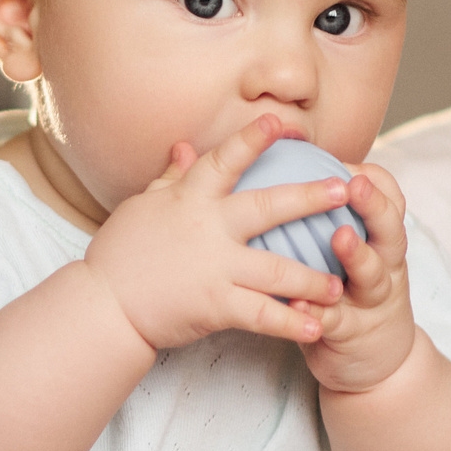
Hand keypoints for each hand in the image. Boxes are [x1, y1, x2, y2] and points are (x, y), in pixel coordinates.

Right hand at [81, 115, 351, 351]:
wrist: (104, 307)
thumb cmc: (121, 254)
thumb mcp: (142, 206)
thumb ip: (171, 177)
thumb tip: (186, 146)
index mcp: (190, 199)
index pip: (226, 160)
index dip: (253, 138)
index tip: (282, 123)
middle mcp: (208, 228)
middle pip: (268, 207)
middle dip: (310, 198)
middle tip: (345, 191)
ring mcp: (215, 268)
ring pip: (277, 269)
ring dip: (313, 276)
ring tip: (340, 284)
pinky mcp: (216, 305)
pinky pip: (263, 315)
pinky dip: (292, 322)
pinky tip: (317, 327)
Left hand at [294, 160, 418, 393]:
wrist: (374, 365)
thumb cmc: (345, 295)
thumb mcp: (347, 256)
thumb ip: (323, 219)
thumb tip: (281, 168)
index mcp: (381, 242)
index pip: (391, 202)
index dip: (376, 181)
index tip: (351, 162)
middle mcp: (386, 267)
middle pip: (390, 231)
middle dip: (375, 206)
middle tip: (354, 185)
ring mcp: (373, 301)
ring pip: (373, 274)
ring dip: (358, 255)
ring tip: (340, 237)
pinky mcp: (354, 334)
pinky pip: (336, 320)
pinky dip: (319, 311)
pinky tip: (300, 304)